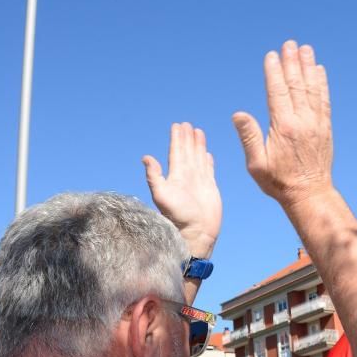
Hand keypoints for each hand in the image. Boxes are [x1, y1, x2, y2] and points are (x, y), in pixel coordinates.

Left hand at [143, 123, 220, 257]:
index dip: (177, 139)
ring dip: (198, 145)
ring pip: (198, 158)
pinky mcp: (210, 188)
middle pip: (186, 152)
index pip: (176, 152)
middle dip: (187, 138)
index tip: (178, 125)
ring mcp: (199, 182)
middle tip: (186, 124)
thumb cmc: (177, 216)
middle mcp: (186, 177)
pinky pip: (209, 170)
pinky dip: (208, 161)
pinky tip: (207, 154)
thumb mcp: (161, 195)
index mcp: (175, 176)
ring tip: (198, 132)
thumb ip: (154, 176)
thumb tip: (146, 157)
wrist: (196, 232)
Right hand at [232, 41, 333, 207]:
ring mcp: (316, 123)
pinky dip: (322, 84)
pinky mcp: (325, 128)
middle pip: (296, 85)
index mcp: (283, 127)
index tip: (271, 55)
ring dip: (308, 67)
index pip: (277, 92)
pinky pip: (324, 100)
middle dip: (292, 62)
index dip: (274, 72)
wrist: (309, 194)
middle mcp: (302, 121)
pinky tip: (320, 71)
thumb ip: (249, 137)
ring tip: (305, 49)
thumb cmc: (278, 182)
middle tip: (289, 44)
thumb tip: (238, 114)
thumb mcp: (256, 164)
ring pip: (312, 89)